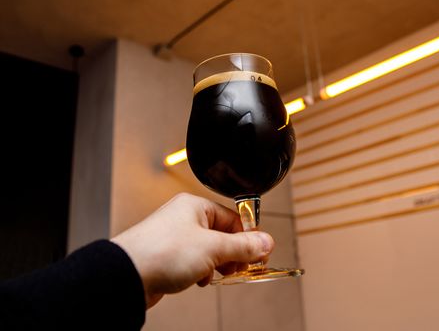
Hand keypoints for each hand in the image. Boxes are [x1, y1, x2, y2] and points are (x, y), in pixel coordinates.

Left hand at [111, 193, 273, 308]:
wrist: (126, 275)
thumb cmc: (160, 252)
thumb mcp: (212, 248)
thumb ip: (242, 246)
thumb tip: (265, 242)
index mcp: (196, 206)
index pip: (233, 218)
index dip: (248, 237)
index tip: (260, 253)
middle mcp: (185, 218)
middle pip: (222, 234)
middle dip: (233, 254)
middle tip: (241, 267)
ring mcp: (175, 237)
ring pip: (209, 250)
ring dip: (217, 264)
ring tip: (216, 274)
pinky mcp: (168, 256)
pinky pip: (194, 261)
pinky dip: (201, 271)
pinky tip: (198, 279)